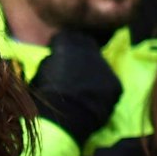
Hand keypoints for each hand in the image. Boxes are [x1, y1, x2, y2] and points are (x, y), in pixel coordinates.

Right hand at [28, 28, 121, 143]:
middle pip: (87, 45)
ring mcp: (106, 66)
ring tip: (82, 84)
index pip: (66, 37)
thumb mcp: (41, 71)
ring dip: (92, 70)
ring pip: (100, 63)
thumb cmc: (43, 96)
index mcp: (67, 43)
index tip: (55, 51)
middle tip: (71, 67)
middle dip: (79, 53)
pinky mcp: (116, 84)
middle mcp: (90, 50)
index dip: (60, 44)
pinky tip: (92, 97)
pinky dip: (101, 87)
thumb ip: (51, 60)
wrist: (62, 118)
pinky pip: (108, 81)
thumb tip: (56, 58)